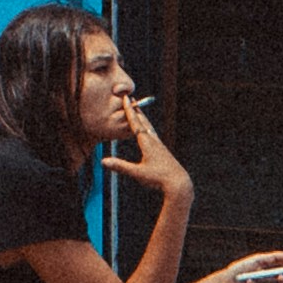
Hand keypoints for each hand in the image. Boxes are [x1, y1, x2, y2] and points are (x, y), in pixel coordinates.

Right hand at [109, 83, 187, 198]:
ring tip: (138, 112)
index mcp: (147, 143)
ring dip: (142, 118)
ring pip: (149, 127)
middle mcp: (154, 141)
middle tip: (131, 99)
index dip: (129, 111)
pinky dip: (147, 128)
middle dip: (135, 110)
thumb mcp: (137, 173)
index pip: (136, 124)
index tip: (126, 99)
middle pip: (143, 122)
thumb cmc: (158, 178)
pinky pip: (153, 134)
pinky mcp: (163, 151)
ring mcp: (160, 145)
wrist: (178, 183)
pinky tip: (148, 132)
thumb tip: (103, 161)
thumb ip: (120, 166)